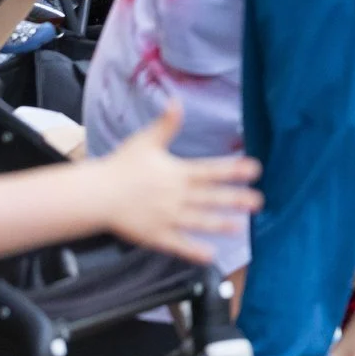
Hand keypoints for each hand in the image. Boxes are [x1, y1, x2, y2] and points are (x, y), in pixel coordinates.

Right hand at [96, 102, 261, 262]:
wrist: (95, 195)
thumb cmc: (121, 166)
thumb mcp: (146, 141)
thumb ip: (166, 124)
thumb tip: (177, 100)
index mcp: (177, 173)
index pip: (211, 170)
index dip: (234, 170)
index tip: (256, 169)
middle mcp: (175, 195)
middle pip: (210, 197)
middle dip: (235, 199)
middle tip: (259, 202)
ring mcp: (166, 217)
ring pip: (198, 221)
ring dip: (220, 224)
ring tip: (240, 228)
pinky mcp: (155, 235)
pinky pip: (178, 244)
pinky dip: (193, 250)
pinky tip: (210, 255)